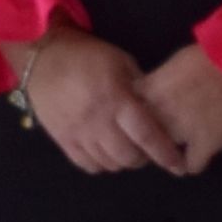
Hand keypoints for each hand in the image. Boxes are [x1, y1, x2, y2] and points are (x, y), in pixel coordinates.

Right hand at [16, 29, 191, 178]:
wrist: (42, 59)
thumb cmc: (86, 56)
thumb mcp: (120, 61)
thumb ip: (140, 86)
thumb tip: (157, 107)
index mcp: (116, 99)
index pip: (146, 135)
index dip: (165, 153)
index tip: (178, 165)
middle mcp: (98, 122)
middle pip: (129, 157)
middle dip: (144, 158)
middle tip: (147, 149)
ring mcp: (79, 134)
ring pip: (109, 164)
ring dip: (123, 162)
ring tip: (126, 149)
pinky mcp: (63, 140)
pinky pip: (87, 165)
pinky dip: (101, 164)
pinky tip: (105, 152)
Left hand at [139, 46, 221, 171]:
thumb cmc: (216, 55)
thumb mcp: (179, 61)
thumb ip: (162, 80)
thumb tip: (155, 90)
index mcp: (154, 88)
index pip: (128, 110)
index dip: (133, 116)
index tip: (139, 118)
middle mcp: (162, 112)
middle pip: (143, 135)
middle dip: (147, 138)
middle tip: (159, 137)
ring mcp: (183, 131)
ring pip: (164, 153)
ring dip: (169, 153)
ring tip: (177, 151)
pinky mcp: (206, 145)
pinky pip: (191, 165)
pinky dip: (193, 163)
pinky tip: (197, 157)